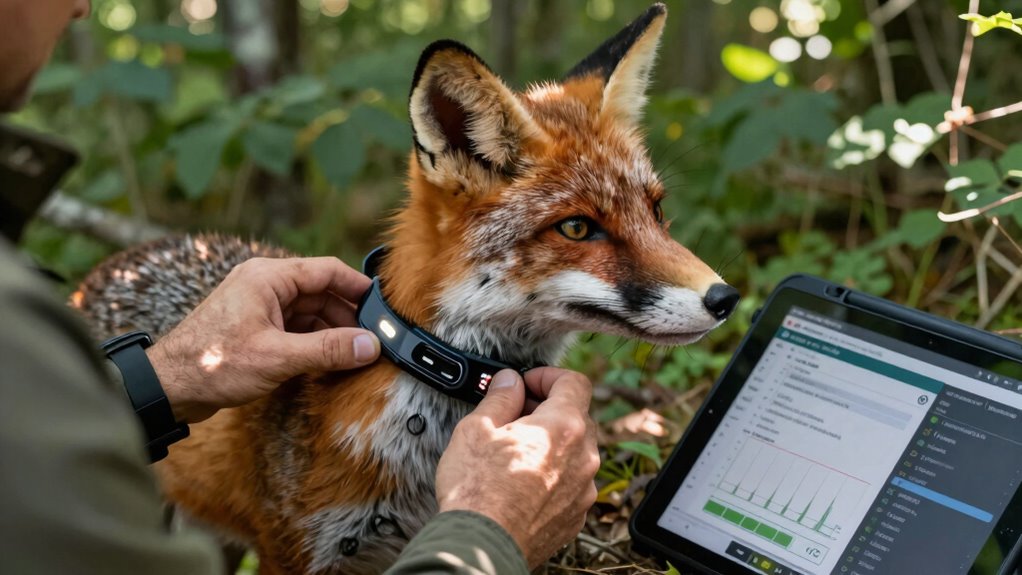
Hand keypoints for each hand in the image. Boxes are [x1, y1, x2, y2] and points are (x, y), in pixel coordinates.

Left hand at [147, 257, 380, 422]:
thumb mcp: (278, 357)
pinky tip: (327, 360)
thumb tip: (369, 346)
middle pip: (320, 292)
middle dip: (347, 316)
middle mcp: (264, 284)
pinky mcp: (254, 328)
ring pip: (309, 311)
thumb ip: (328, 350)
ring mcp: (258, 306)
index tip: (383, 307)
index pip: (327, 270)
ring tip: (353, 354)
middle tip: (372, 340)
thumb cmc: (212, 364)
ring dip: (331, 331)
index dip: (358, 287)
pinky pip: (294, 327)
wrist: (167, 387)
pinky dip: (313, 341)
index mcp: (268, 277)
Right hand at [435, 368, 599, 567]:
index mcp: (564, 427)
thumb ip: (500, 397)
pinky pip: (571, 483)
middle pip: (577, 416)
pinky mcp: (576, 515)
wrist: (482, 547)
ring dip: (552, 444)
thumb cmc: (476, 490)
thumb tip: (509, 382)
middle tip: (515, 415)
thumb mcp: (477, 428)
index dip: (549, 375)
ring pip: (575, 452)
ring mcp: (583, 489)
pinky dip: (552, 475)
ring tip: (515, 452)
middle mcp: (584, 457)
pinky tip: (522, 482)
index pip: (575, 382)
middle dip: (548, 409)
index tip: (528, 383)